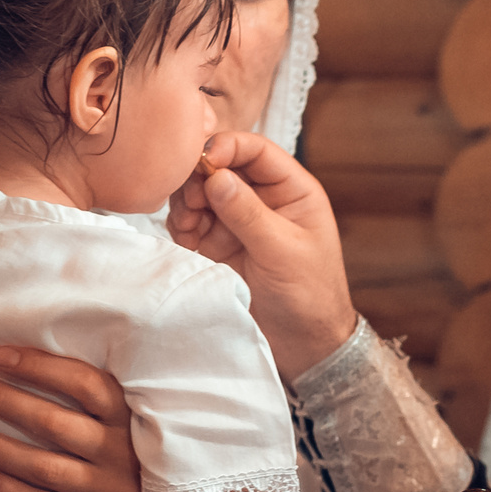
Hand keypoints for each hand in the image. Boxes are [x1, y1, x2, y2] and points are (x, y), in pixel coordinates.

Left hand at [0, 348, 155, 491]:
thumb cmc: (143, 464)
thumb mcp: (136, 427)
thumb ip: (100, 401)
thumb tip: (32, 363)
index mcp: (131, 420)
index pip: (85, 384)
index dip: (41, 367)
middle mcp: (122, 453)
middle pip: (54, 422)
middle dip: (3, 400)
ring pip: (44, 466)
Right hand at [168, 131, 356, 378]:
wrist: (303, 344)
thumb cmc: (310, 295)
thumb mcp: (282, 251)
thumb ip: (248, 213)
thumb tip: (215, 176)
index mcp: (290, 189)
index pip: (253, 150)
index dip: (225, 148)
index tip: (202, 162)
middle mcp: (261, 199)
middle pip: (219, 166)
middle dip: (198, 179)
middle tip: (192, 203)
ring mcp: (236, 221)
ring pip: (198, 193)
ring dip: (186, 202)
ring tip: (187, 225)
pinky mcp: (215, 244)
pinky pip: (189, 221)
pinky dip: (181, 224)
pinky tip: (185, 238)